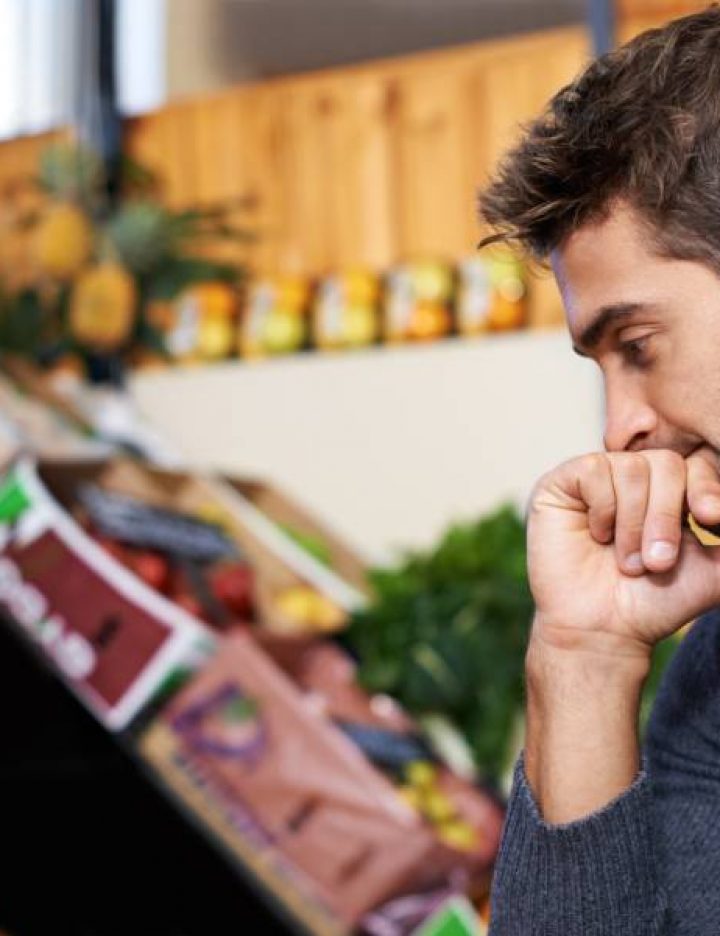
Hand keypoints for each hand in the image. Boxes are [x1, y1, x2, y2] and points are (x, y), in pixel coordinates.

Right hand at [528, 446, 719, 661]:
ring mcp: (599, 477)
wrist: (604, 629)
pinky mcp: (564, 482)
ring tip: (627, 562)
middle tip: (658, 562)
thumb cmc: (655, 600)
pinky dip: (602, 508)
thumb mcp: (714, 569)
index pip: (697, 466)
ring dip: (633, 522)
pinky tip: (596, 535)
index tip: (710, 520)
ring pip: (631, 468)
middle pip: (667, 464)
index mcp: (672, 491)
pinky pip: (594, 470)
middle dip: (666, 517)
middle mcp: (636, 477)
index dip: (706, 489)